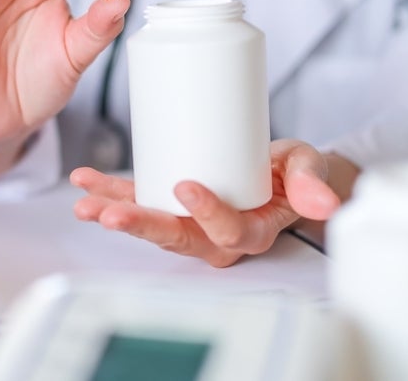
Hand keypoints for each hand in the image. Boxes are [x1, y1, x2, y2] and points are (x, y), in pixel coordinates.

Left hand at [71, 139, 340, 266]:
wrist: (282, 173)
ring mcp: (188, 222)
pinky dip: (108, 192)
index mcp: (250, 232)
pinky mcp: (169, 203)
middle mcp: (213, 236)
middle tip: (111, 215)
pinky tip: (83, 180)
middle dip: (141, 226)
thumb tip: (325, 203)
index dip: (207, 214)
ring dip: (115, 212)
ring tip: (85, 203)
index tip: (187, 187)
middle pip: (176, 237)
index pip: (228, 234)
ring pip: (150, 223)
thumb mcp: (309, 169)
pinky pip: (136, 201)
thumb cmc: (295, 175)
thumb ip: (313, 183)